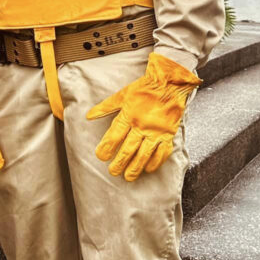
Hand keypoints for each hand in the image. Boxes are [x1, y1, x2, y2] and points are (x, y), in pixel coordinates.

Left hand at [86, 52, 200, 181]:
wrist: (170, 82)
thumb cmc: (145, 88)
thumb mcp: (122, 94)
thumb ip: (105, 107)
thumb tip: (89, 116)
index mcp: (129, 115)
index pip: (114, 136)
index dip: (107, 148)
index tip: (101, 157)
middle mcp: (142, 125)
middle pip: (128, 148)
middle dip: (119, 162)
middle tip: (113, 172)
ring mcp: (156, 131)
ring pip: (144, 154)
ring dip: (135, 167)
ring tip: (128, 177)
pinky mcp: (168, 134)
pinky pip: (162, 152)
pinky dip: (155, 162)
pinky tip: (148, 169)